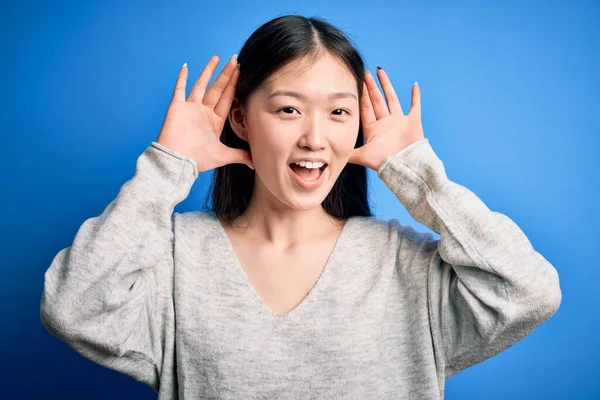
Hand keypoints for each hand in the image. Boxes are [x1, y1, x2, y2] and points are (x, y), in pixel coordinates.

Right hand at [156, 54, 253, 172]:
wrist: (177, 162)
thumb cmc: (198, 160)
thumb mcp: (223, 156)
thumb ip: (240, 155)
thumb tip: (256, 163)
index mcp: (215, 121)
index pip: (227, 99)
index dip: (234, 86)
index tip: (241, 73)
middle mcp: (204, 112)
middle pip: (217, 89)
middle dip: (226, 75)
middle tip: (235, 60)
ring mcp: (190, 108)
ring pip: (201, 85)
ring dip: (208, 71)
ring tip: (217, 57)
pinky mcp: (177, 107)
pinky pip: (179, 89)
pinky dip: (182, 78)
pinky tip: (186, 66)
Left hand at [349, 68, 424, 170]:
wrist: (405, 166)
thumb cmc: (384, 161)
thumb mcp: (362, 156)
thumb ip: (348, 153)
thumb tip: (329, 155)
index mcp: (373, 129)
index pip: (365, 108)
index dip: (361, 95)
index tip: (357, 83)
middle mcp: (385, 123)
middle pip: (376, 100)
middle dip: (370, 87)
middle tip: (365, 73)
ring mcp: (399, 122)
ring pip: (391, 99)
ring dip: (386, 85)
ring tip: (380, 71)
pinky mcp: (413, 122)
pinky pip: (414, 106)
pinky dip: (415, 96)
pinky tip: (414, 84)